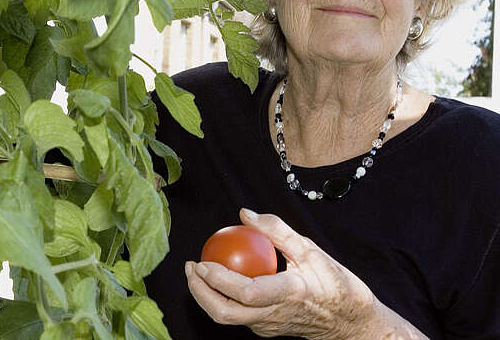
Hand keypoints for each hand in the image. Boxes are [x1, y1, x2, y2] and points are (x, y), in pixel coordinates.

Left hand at [185, 208, 379, 339]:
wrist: (351, 323)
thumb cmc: (336, 283)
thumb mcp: (311, 250)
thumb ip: (276, 230)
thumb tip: (245, 214)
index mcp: (289, 293)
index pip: (244, 292)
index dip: (218, 279)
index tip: (202, 262)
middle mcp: (274, 315)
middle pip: (225, 313)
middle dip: (199, 292)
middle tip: (191, 267)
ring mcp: (268, 326)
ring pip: (227, 317)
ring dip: (206, 296)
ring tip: (197, 271)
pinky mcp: (265, 330)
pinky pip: (237, 315)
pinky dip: (222, 297)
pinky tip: (218, 278)